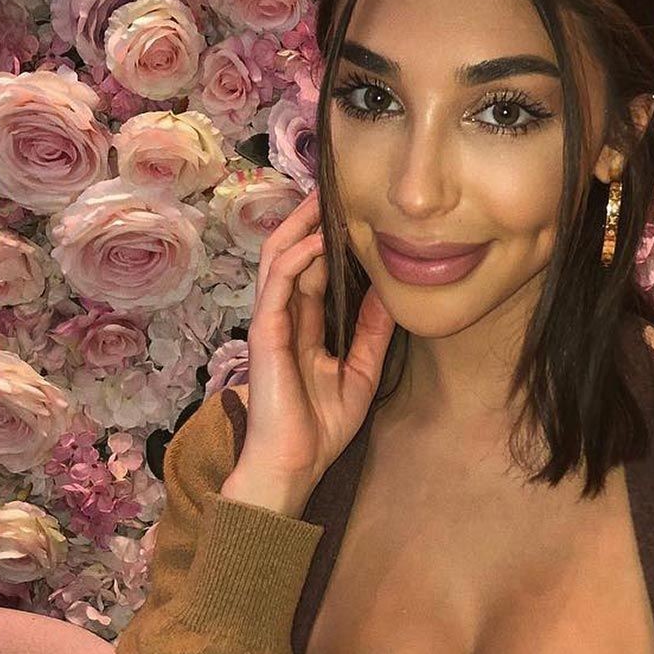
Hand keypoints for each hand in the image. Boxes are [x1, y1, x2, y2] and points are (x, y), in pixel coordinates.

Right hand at [235, 188, 396, 497]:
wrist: (293, 465)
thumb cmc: (320, 428)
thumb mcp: (361, 372)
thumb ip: (371, 332)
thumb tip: (389, 294)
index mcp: (305, 328)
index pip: (315, 272)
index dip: (328, 240)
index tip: (353, 211)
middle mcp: (285, 319)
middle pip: (293, 255)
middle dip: (310, 220)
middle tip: (333, 188)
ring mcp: (271, 324)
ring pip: (279, 260)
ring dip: (299, 228)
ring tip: (323, 200)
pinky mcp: (264, 334)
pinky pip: (276, 285)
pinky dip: (294, 258)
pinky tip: (315, 240)